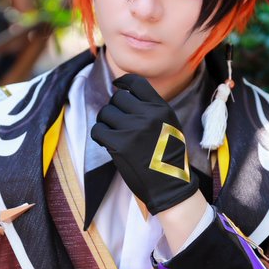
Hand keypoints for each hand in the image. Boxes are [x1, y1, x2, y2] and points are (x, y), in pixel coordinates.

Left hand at [91, 74, 198, 214]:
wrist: (170, 186)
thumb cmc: (169, 158)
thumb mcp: (170, 125)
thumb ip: (152, 109)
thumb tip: (125, 95)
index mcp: (161, 109)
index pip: (136, 83)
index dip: (123, 82)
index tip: (118, 85)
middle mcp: (147, 115)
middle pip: (118, 97)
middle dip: (114, 108)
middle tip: (117, 121)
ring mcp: (133, 130)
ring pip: (106, 112)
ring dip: (105, 122)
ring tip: (112, 133)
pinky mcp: (119, 145)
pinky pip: (98, 129)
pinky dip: (99, 134)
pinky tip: (106, 142)